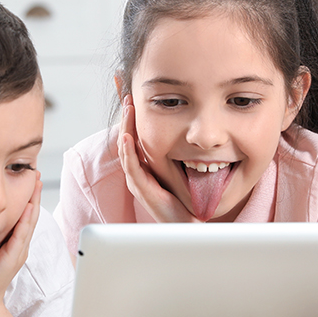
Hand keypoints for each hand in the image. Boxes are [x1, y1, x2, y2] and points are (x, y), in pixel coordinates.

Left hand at [0, 174, 41, 316]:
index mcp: (11, 244)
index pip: (22, 216)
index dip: (26, 197)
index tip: (27, 179)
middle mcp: (18, 246)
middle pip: (30, 215)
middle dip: (34, 194)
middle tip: (37, 174)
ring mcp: (18, 252)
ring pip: (29, 221)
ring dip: (34, 202)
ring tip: (37, 184)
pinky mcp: (12, 257)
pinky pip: (21, 235)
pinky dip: (26, 220)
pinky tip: (29, 207)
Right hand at [116, 95, 199, 222]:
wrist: (189, 223)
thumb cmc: (185, 199)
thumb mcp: (182, 168)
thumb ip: (182, 151)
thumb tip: (191, 129)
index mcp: (145, 165)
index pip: (134, 135)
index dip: (131, 116)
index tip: (131, 94)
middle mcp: (138, 171)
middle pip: (126, 137)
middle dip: (127, 115)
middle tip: (126, 93)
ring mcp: (139, 180)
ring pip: (127, 149)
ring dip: (126, 127)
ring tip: (128, 108)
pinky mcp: (143, 190)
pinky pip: (133, 167)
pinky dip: (129, 151)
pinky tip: (128, 137)